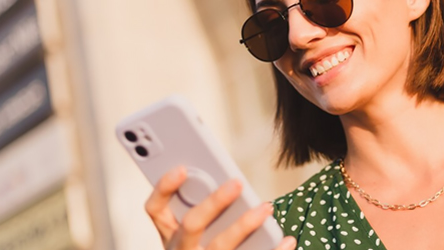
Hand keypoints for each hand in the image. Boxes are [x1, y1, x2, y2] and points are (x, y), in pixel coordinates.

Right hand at [145, 167, 295, 249]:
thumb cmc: (209, 247)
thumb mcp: (197, 233)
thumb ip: (206, 208)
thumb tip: (232, 183)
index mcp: (170, 234)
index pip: (155, 209)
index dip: (164, 187)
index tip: (181, 167)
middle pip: (192, 224)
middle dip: (214, 202)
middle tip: (236, 183)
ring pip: (220, 245)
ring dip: (245, 224)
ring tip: (267, 207)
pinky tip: (288, 240)